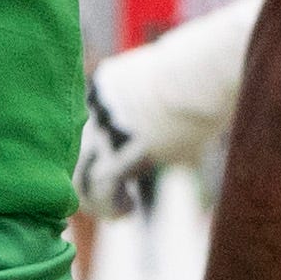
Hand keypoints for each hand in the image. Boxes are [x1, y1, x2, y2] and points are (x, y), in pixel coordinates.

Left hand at [75, 0, 263, 215]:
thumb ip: (161, 98)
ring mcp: (110, 128)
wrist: (210, 68)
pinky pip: (104, 185)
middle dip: (80, 178)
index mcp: (105, 86)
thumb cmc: (207, 68)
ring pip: (79, 174)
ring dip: (94, 200)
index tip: (111, 166)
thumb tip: (177, 115)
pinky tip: (128, 210)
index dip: (92, 151)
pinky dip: (111, 205)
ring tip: (117, 211)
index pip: (80, 126)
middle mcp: (98, 107)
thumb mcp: (175, 77)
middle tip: (98, 198)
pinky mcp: (128, 149)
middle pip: (70, 149)